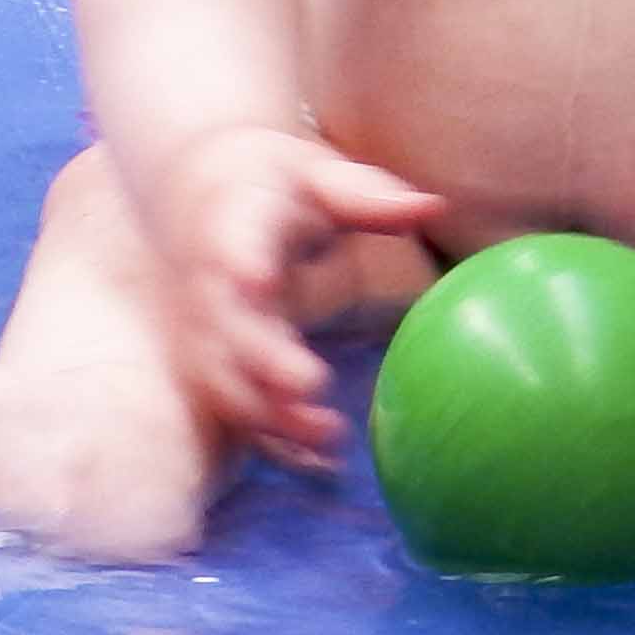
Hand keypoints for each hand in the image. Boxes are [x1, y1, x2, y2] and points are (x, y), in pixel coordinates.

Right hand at [160, 124, 441, 463]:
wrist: (202, 200)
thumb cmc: (273, 183)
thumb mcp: (316, 172)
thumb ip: (365, 195)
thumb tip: (432, 206)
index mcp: (233, 226)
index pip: (232, 243)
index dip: (240, 262)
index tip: (257, 280)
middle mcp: (210, 287)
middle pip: (226, 330)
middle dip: (261, 361)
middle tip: (309, 383)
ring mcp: (208, 333)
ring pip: (227, 382)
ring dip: (269, 414)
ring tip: (329, 436)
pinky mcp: (218, 367)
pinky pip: (238, 410)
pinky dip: (272, 440)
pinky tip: (320, 462)